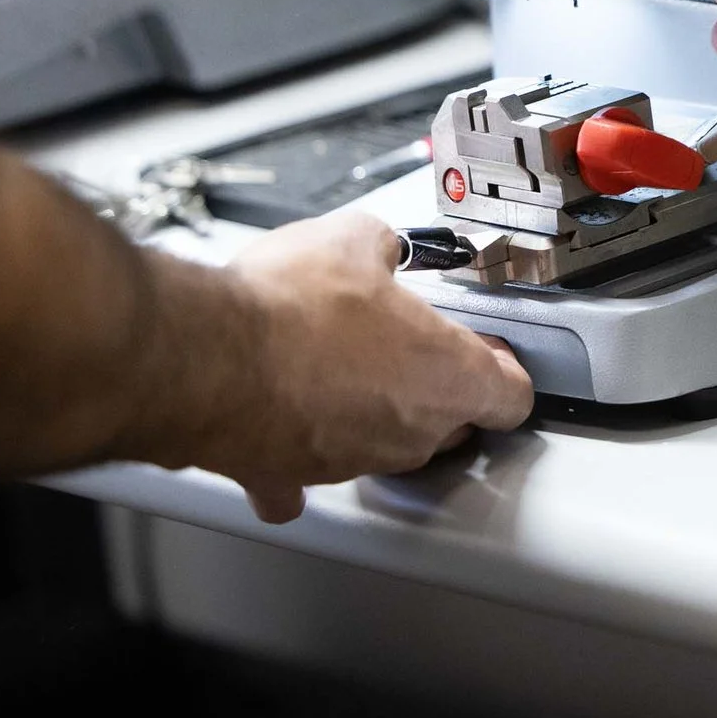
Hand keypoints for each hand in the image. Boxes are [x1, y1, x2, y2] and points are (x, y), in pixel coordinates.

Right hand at [205, 212, 534, 522]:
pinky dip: (300, 454)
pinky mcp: (293, 477)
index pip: (511, 395)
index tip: (486, 351)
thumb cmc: (288, 308)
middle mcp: (409, 430)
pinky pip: (306, 477)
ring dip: (370, 411)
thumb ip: (383, 247)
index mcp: (446, 374)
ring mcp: (354, 461)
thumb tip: (377, 247)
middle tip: (406, 348)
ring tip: (337, 364)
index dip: (500, 368)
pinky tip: (287, 422)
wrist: (205, 357)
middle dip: (436, 387)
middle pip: (451, 422)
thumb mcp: (354, 239)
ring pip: (384, 444)